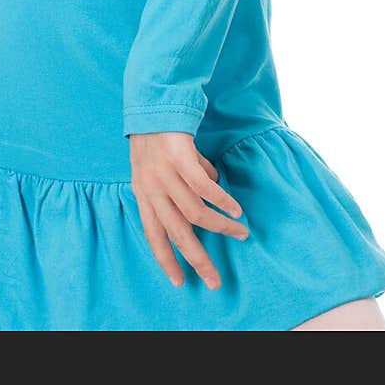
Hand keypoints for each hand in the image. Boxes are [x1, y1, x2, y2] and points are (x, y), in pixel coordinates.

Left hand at [128, 131, 248, 288]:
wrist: (153, 102)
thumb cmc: (157, 137)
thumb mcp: (157, 169)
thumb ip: (178, 187)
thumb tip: (211, 193)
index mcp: (143, 194)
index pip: (153, 235)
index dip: (166, 260)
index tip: (180, 282)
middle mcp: (152, 189)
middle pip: (178, 234)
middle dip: (198, 260)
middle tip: (215, 280)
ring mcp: (165, 174)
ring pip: (196, 214)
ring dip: (221, 227)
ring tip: (240, 232)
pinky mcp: (180, 159)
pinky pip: (205, 188)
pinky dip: (222, 201)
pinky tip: (235, 209)